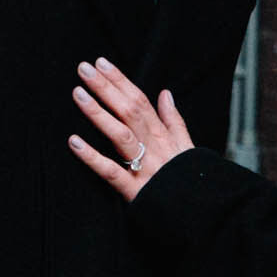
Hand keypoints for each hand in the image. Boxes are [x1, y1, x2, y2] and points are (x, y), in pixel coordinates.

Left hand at [68, 58, 194, 202]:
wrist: (203, 214)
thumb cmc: (193, 181)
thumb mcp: (188, 148)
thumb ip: (174, 120)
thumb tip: (166, 93)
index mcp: (163, 136)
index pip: (140, 101)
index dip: (120, 81)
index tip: (102, 63)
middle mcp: (153, 148)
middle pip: (129, 111)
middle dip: (106, 88)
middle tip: (84, 68)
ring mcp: (144, 169)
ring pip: (120, 135)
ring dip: (99, 113)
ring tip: (79, 94)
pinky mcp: (135, 192)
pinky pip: (111, 172)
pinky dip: (92, 157)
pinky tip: (74, 142)